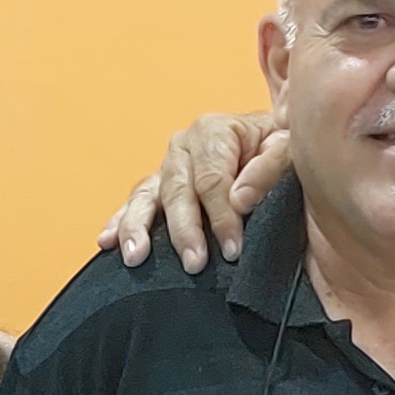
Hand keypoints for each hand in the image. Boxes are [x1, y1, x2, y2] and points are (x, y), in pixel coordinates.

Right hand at [106, 111, 288, 272]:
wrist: (272, 146)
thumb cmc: (280, 150)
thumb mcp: (288, 148)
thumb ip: (270, 167)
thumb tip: (239, 199)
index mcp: (215, 130)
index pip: (212, 179)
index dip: (221, 216)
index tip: (232, 249)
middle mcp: (184, 146)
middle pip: (176, 191)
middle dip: (183, 229)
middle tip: (193, 263)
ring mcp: (168, 167)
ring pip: (147, 196)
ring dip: (138, 226)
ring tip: (135, 256)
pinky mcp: (159, 186)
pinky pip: (135, 203)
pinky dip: (120, 221)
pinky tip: (107, 241)